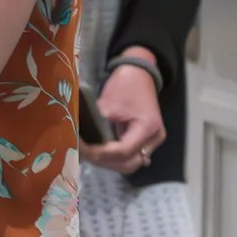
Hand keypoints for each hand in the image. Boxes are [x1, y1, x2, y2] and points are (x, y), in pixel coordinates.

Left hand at [81, 54, 165, 172]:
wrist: (139, 73)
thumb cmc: (125, 84)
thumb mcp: (108, 103)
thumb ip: (99, 126)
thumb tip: (84, 142)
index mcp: (147, 128)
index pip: (124, 151)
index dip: (101, 153)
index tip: (83, 148)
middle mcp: (153, 139)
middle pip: (129, 163)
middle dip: (104, 161)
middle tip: (83, 154)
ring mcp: (151, 141)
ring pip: (129, 163)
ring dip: (108, 161)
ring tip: (87, 154)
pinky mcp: (145, 140)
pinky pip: (129, 155)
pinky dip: (113, 157)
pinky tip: (97, 152)